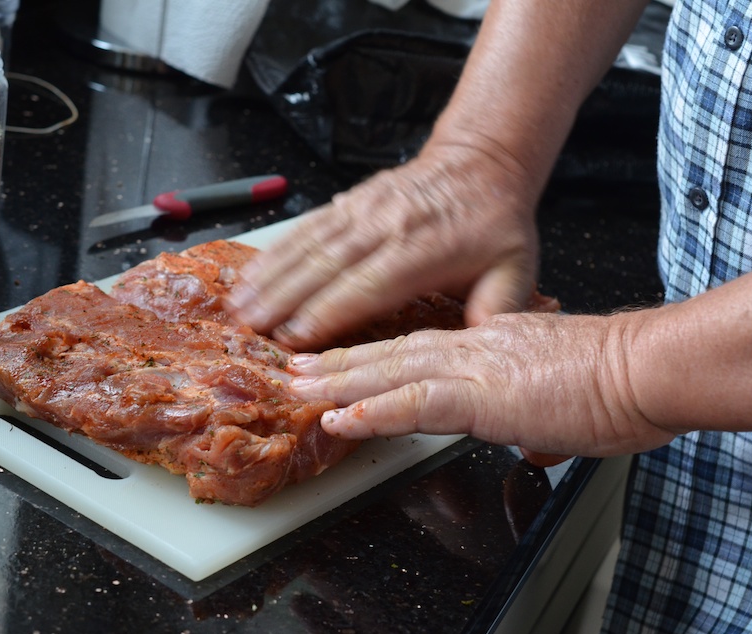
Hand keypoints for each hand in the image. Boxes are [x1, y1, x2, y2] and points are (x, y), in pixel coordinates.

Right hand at [226, 142, 541, 349]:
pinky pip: (308, 224)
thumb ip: (496, 313)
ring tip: (237, 303)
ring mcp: (365, 209)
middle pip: (325, 265)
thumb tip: (479, 354)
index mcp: (424, 252)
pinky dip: (276, 247)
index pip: (367, 286)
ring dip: (270, 274)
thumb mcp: (514, 271)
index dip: (327, 312)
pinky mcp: (352, 199)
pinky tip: (251, 267)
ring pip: (309, 244)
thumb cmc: (496, 225)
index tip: (293, 337)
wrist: (483, 162)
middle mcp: (387, 227)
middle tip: (247, 328)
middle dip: (283, 298)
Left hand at [287, 312, 676, 458]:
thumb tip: (534, 446)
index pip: (421, 348)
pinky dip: (376, 411)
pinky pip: (417, 402)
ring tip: (300, 388)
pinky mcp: (486, 394)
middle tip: (297, 367)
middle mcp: (475, 347)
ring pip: (393, 370)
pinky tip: (343, 418)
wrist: (647, 368)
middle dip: (341, 362)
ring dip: (341, 381)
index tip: (344, 362)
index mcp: (493, 343)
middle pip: (393, 352)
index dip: (377, 356)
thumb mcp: (567, 402)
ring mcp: (477, 367)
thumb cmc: (620, 382)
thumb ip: (539, 423)